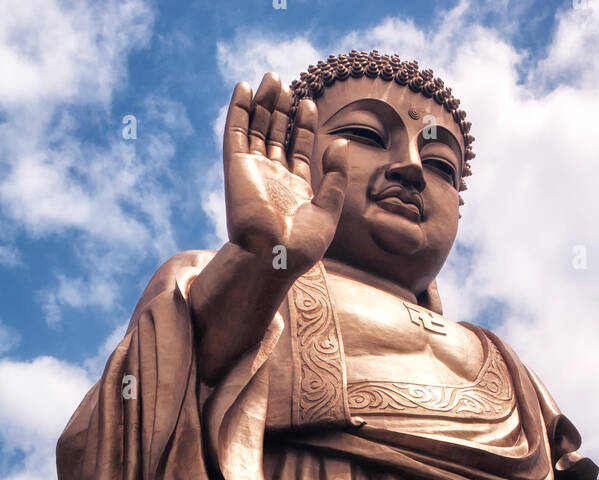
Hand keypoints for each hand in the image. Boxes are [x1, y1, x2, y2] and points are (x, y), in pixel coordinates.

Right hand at [224, 72, 347, 271]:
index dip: (302, 125)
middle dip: (281, 109)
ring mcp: (254, 171)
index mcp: (295, 189)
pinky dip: (239, 109)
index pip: (298, 148)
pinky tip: (245, 88)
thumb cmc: (301, 246)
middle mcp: (273, 177)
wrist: (271, 259)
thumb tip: (340, 144)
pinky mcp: (236, 167)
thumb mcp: (329, 211)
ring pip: (257, 128)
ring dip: (263, 103)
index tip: (308, 103)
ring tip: (273, 78)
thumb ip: (335, 178)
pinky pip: (236, 132)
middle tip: (285, 83)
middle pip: (276, 134)